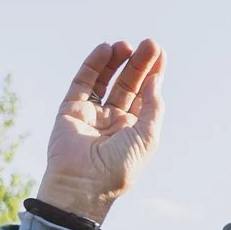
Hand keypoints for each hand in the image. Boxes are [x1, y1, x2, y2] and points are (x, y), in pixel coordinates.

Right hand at [36, 40, 166, 222]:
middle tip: (149, 44)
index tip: (160, 53)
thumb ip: (152, 106)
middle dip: (138, 64)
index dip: (153, 74)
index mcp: (134, 130)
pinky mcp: (70, 110)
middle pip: (128, 84)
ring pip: (106, 81)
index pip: (145, 96)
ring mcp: (91, 114)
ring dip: (117, 62)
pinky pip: (83, 83)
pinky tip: (106, 50)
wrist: (83, 184)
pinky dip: (94, 65)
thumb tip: (156, 79)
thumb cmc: (119, 167)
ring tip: (126, 45)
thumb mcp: (147, 137)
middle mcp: (113, 121)